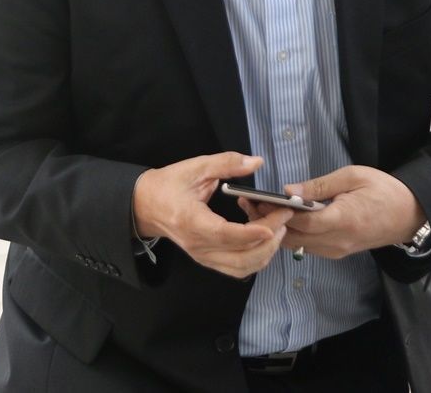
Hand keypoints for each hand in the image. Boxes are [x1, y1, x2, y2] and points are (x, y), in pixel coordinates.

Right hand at [133, 152, 291, 278]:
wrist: (146, 205)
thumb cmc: (169, 185)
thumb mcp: (195, 167)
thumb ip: (226, 163)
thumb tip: (256, 162)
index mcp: (192, 222)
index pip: (227, 235)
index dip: (254, 232)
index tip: (277, 221)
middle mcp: (198, 246)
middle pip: (241, 256)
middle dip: (270, 240)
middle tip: (285, 217)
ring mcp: (202, 257)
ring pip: (242, 268)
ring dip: (266, 252)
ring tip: (279, 229)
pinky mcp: (206, 260)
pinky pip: (236, 269)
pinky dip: (255, 259)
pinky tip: (264, 240)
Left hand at [239, 165, 423, 259]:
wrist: (410, 215)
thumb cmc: (384, 191)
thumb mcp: (352, 177)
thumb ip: (319, 186)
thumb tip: (288, 191)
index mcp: (342, 219)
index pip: (299, 221)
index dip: (274, 212)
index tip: (254, 199)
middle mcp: (337, 241)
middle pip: (292, 238)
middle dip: (267, 223)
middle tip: (248, 204)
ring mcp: (337, 250)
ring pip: (296, 246)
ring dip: (275, 231)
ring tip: (258, 210)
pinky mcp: (337, 252)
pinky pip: (307, 247)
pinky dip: (290, 236)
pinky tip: (280, 221)